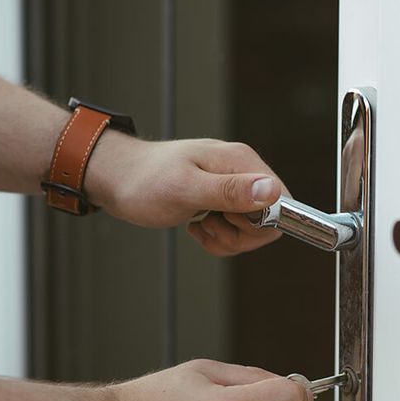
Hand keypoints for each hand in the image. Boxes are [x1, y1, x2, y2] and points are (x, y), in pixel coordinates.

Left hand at [87, 134, 287, 255]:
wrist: (117, 179)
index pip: (282, 202)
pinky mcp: (221, 199)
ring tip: (200, 225)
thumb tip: (271, 192)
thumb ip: (229, 191)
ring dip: (226, 238)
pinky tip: (197, 227)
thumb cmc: (144, 182)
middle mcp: (242, 171)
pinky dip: (218, 238)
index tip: (228, 222)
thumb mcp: (185, 189)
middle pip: (269, 219)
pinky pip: (236, 230)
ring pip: (252, 229)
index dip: (260, 223)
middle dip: (240, 235)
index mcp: (241, 162)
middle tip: (208, 224)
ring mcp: (232, 185)